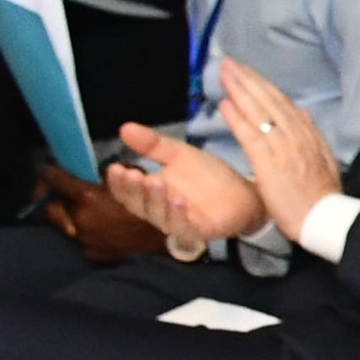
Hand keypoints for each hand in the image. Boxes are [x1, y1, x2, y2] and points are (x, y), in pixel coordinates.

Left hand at [35, 161, 164, 261]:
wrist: (169, 247)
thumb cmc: (157, 207)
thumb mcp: (139, 180)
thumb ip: (115, 173)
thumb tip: (102, 168)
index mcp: (88, 197)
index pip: (53, 178)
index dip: (50, 171)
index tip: (50, 168)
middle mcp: (79, 219)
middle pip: (51, 205)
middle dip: (55, 197)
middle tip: (62, 192)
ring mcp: (83, 239)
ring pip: (63, 223)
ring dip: (69, 214)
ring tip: (80, 209)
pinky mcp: (90, 253)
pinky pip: (80, 238)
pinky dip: (84, 230)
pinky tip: (97, 227)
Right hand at [105, 125, 263, 255]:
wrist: (245, 193)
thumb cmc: (208, 176)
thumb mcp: (179, 154)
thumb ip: (153, 145)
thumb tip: (123, 128)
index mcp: (150, 193)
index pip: (126, 191)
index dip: (118, 182)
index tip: (114, 166)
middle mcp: (158, 210)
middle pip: (137, 204)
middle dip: (133, 189)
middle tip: (131, 173)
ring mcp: (177, 222)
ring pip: (158, 216)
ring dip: (155, 199)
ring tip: (155, 181)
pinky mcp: (197, 232)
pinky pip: (183, 227)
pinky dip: (179, 215)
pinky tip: (179, 200)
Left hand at [203, 57, 341, 234]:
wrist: (325, 219)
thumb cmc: (321, 196)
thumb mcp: (324, 160)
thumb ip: (312, 135)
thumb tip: (303, 112)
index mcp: (308, 135)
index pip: (282, 103)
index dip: (263, 85)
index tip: (247, 72)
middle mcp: (296, 136)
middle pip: (269, 101)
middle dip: (248, 80)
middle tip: (228, 63)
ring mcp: (283, 148)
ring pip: (259, 113)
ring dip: (240, 90)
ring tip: (224, 73)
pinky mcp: (270, 163)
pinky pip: (251, 136)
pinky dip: (237, 119)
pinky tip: (225, 104)